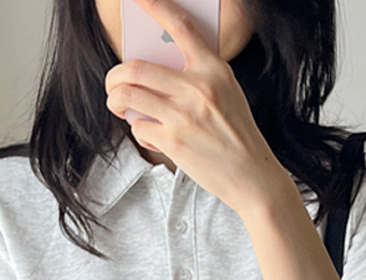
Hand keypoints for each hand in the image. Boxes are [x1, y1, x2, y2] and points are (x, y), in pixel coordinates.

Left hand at [104, 0, 289, 215]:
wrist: (252, 176)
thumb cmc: (238, 135)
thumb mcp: (227, 93)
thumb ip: (197, 76)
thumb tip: (155, 69)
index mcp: (214, 69)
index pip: (180, 26)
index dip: (154, 7)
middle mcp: (197, 88)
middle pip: (135, 67)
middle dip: (114, 76)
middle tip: (113, 83)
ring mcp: (183, 115)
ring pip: (128, 95)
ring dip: (115, 100)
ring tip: (118, 105)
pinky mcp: (174, 142)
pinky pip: (139, 127)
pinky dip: (138, 130)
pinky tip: (149, 134)